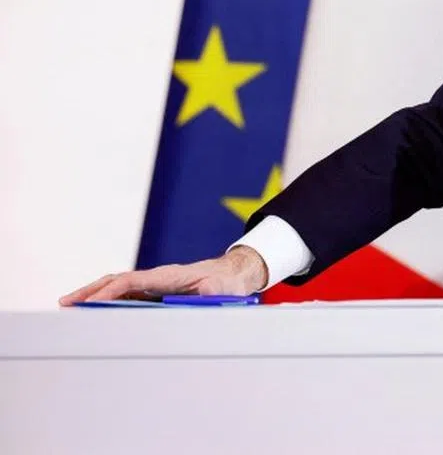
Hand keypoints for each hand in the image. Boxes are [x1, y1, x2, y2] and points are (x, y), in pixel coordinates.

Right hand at [58, 245, 268, 305]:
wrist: (235, 274)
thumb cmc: (227, 284)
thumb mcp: (220, 292)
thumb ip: (205, 299)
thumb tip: (190, 308)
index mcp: (169, 276)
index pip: (132, 281)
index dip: (110, 291)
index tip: (91, 301)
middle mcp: (158, 277)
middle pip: (118, 281)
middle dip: (91, 291)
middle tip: (65, 303)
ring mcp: (155, 283)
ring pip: (119, 287)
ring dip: (95, 295)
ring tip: (70, 306)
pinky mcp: (157, 291)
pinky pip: (128, 294)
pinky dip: (108, 300)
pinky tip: (95, 309)